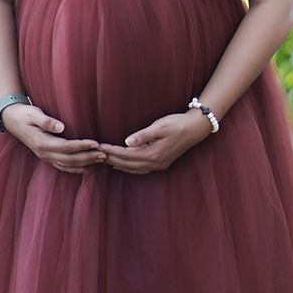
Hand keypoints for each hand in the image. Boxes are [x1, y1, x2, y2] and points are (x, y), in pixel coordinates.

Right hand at [1, 103, 105, 171]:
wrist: (11, 120)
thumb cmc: (24, 114)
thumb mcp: (33, 113)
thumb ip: (46, 121)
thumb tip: (61, 127)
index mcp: (41, 142)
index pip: (66, 146)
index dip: (81, 146)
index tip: (95, 143)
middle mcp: (43, 153)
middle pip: (69, 159)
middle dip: (87, 157)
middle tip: (103, 154)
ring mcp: (44, 157)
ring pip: (67, 164)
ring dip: (85, 163)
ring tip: (100, 159)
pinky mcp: (46, 156)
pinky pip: (61, 166)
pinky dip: (74, 169)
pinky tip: (86, 169)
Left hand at [98, 109, 212, 173]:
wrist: (195, 129)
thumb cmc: (177, 123)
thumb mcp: (160, 126)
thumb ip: (143, 135)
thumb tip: (127, 143)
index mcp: (154, 154)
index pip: (127, 155)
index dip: (112, 152)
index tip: (100, 147)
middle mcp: (155, 163)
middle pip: (128, 164)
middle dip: (112, 159)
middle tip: (97, 154)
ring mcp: (158, 165)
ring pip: (133, 169)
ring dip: (118, 165)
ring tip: (105, 160)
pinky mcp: (161, 163)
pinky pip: (140, 169)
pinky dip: (128, 167)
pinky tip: (121, 165)